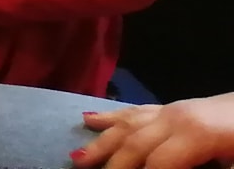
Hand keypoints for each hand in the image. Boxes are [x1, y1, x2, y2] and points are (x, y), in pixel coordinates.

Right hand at [78, 94, 233, 168]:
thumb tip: (165, 168)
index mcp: (194, 134)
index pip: (154, 165)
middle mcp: (175, 118)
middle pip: (133, 144)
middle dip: (111, 165)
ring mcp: (174, 109)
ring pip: (127, 125)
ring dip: (101, 144)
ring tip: (76, 160)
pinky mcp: (178, 107)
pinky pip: (136, 111)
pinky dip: (111, 119)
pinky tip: (89, 120)